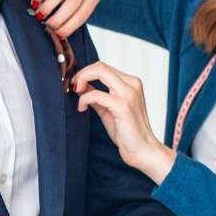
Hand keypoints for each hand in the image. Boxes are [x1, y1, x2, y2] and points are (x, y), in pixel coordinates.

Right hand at [31, 0, 103, 37]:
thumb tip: (60, 33)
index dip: (70, 26)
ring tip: (40, 15)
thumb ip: (76, 9)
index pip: (84, 12)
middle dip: (58, 18)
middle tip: (47, 26)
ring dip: (48, 7)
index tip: (58, 35)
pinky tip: (35, 2)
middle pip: (72, 3)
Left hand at [72, 62, 175, 183]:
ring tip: (76, 95)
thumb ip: (97, 96)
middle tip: (73, 87)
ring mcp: (129, 94)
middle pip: (101, 65)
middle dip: (82, 74)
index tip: (76, 84)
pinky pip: (95, 94)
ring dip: (82, 80)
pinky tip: (81, 108)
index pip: (104, 67)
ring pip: (100, 71)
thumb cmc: (128, 133)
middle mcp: (132, 84)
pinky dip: (84, 99)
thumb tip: (81, 85)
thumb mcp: (108, 109)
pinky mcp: (122, 106)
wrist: (143, 150)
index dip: (86, 73)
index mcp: (131, 83)